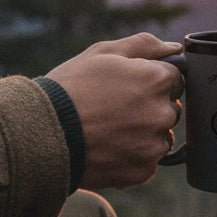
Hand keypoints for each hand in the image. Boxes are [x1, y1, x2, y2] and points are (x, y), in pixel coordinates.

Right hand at [46, 33, 183, 188]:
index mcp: (156, 80)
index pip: (175, 79)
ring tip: (109, 130)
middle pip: (170, 109)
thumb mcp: (103, 53)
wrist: (41, 134)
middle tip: (115, 109)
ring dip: (145, 133)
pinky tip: (108, 148)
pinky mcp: (142, 170)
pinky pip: (147, 161)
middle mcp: (162, 113)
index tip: (128, 86)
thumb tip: (175, 49)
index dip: (151, 81)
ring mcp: (153, 145)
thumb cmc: (70, 87)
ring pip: (160, 136)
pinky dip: (132, 156)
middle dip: (150, 107)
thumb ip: (145, 46)